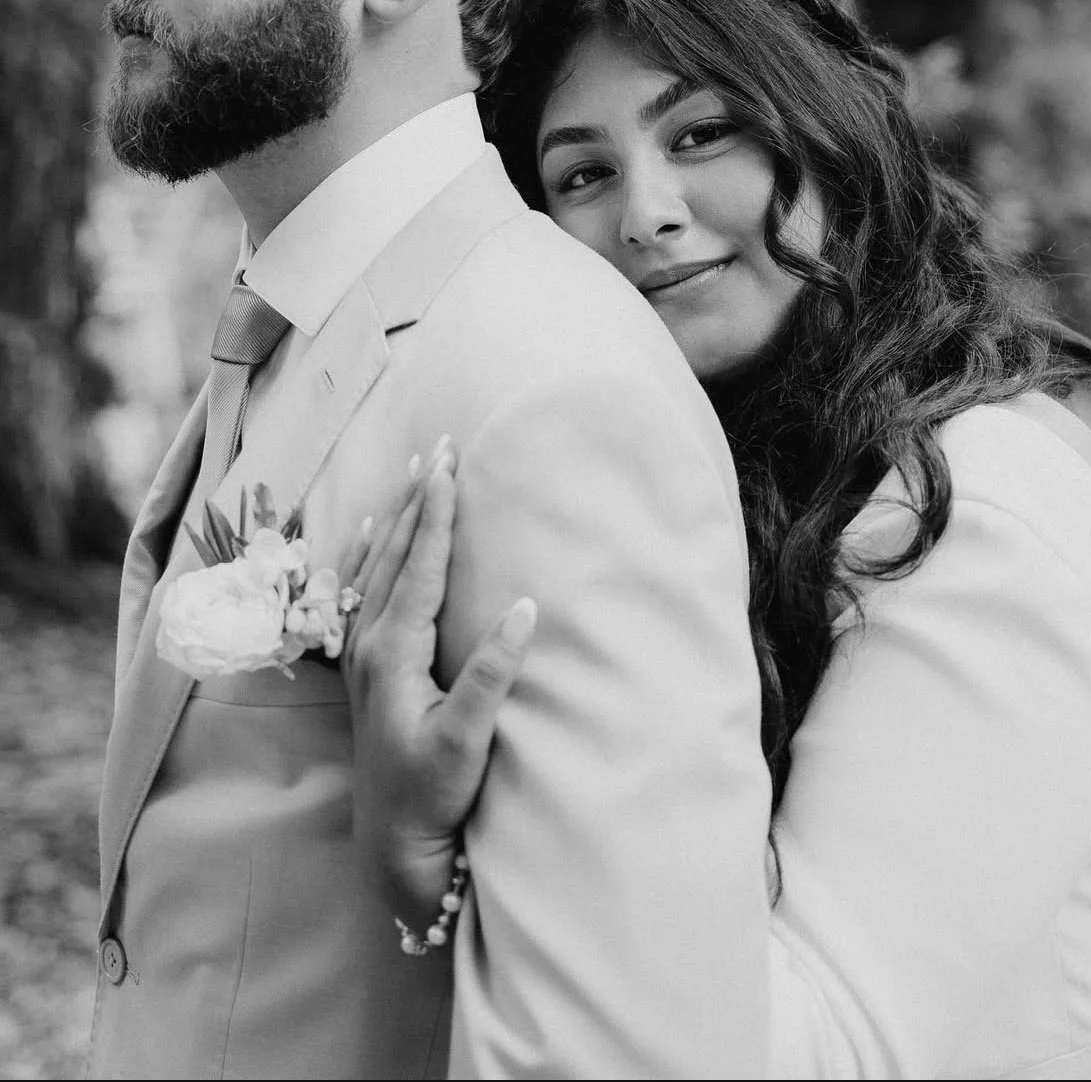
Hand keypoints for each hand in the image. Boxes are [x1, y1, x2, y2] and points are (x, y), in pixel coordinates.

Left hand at [340, 439, 537, 915]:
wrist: (391, 843)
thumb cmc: (433, 793)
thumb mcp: (468, 739)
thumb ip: (492, 673)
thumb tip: (526, 607)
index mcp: (394, 652)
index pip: (419, 565)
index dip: (435, 512)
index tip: (447, 464)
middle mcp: (369, 644)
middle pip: (393, 553)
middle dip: (415, 499)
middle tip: (436, 448)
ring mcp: (360, 655)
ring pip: (375, 566)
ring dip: (394, 519)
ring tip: (409, 476)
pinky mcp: (362, 669)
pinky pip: (361, 590)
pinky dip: (366, 554)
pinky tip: (367, 535)